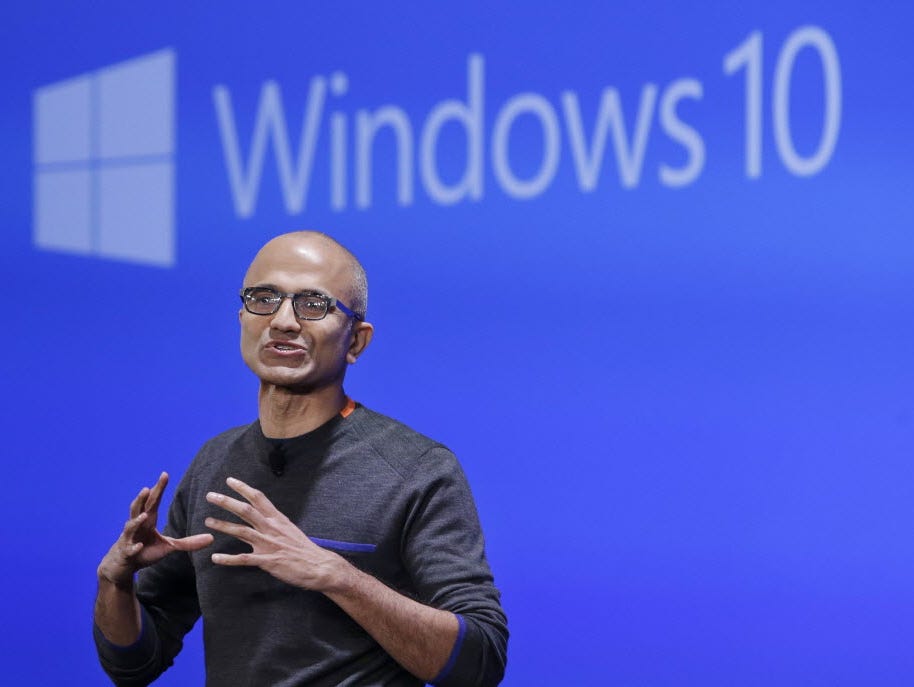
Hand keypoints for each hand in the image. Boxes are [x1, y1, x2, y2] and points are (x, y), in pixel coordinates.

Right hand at [98, 472, 213, 586]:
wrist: (122, 565)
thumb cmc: (145, 550)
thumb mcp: (169, 546)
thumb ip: (188, 542)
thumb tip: (211, 538)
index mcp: (148, 520)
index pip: (153, 501)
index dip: (158, 488)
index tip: (165, 474)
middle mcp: (137, 525)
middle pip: (139, 508)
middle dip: (142, 498)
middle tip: (146, 488)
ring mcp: (130, 538)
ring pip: (130, 526)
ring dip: (136, 521)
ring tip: (145, 515)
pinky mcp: (127, 552)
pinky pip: (130, 549)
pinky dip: (134, 547)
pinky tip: (139, 546)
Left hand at [205, 477, 348, 590]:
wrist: (319, 566)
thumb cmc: (304, 549)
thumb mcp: (290, 529)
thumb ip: (275, 524)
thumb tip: (263, 519)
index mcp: (278, 519)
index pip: (259, 498)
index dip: (243, 488)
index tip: (229, 480)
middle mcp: (271, 528)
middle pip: (246, 510)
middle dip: (227, 502)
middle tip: (210, 496)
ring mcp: (268, 544)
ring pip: (241, 531)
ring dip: (223, 526)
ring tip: (208, 521)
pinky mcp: (267, 561)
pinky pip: (243, 559)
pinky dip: (228, 559)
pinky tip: (215, 558)